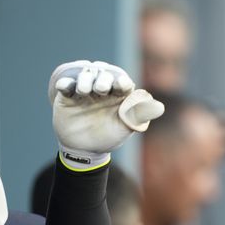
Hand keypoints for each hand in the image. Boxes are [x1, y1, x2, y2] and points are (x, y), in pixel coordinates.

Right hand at [49, 60, 163, 168]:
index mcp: (119, 94)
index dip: (121, 81)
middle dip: (102, 78)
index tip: (120, 86)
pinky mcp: (68, 96)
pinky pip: (66, 85)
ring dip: (85, 79)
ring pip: (85, 75)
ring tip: (84, 91)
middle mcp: (103, 89)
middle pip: (103, 74)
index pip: (122, 81)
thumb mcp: (126, 127)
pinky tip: (65, 87)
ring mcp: (85, 92)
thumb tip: (160, 107)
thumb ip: (140, 115)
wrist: (86, 150)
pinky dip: (65, 83)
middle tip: (100, 90)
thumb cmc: (110, 136)